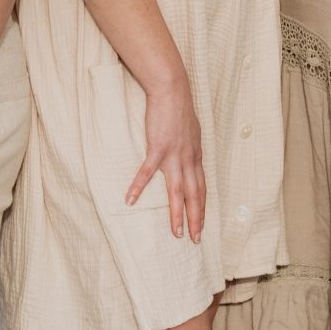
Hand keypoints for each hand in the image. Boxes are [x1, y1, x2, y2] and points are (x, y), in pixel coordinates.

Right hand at [127, 69, 207, 240]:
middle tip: (195, 239)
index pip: (201, 188)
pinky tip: (130, 200)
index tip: (200, 224)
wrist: (172, 90)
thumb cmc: (179, 106)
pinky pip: (147, 172)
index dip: (201, 208)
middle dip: (195, 219)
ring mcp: (174, 155)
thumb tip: (190, 152)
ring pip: (177, 191)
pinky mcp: (158, 148)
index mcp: (195, 156)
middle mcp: (188, 160)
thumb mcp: (191, 129)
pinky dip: (139, 187)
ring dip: (177, 213)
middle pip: (194, 195)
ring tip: (176, 232)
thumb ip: (190, 144)